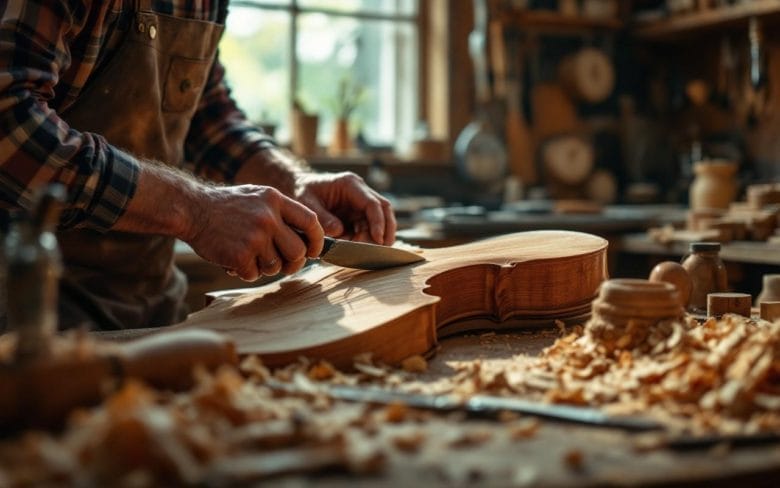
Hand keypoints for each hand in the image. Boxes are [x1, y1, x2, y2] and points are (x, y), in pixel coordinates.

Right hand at [185, 185, 323, 280]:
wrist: (191, 209)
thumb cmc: (226, 206)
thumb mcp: (257, 197)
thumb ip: (281, 213)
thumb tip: (307, 240)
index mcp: (275, 200)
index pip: (311, 222)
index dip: (317, 241)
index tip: (313, 251)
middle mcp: (268, 217)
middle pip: (298, 251)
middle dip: (292, 262)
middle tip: (281, 263)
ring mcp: (255, 236)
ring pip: (276, 266)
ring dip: (264, 267)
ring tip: (249, 255)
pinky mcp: (240, 254)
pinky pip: (254, 274)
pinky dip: (245, 272)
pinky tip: (234, 259)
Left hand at [294, 172, 395, 244]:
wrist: (298, 188)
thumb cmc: (302, 193)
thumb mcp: (307, 203)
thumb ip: (322, 218)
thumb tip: (339, 232)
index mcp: (350, 184)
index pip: (373, 203)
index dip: (378, 222)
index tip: (377, 240)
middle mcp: (361, 192)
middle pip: (384, 211)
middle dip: (385, 232)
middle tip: (376, 251)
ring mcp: (361, 203)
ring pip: (382, 221)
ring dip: (378, 238)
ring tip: (365, 253)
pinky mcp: (359, 214)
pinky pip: (371, 228)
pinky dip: (368, 240)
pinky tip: (359, 250)